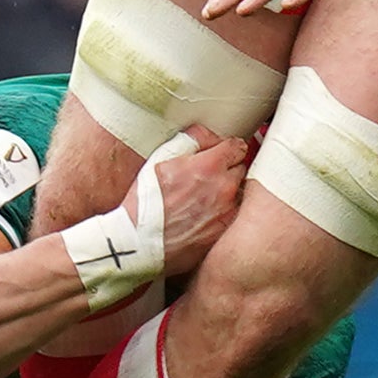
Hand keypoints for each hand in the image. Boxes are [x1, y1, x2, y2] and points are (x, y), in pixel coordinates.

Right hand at [150, 131, 249, 279]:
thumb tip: (212, 135)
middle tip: (206, 177)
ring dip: (226, 193)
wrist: (138, 241)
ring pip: (238, 194)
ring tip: (202, 199)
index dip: (227, 149)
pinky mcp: (223, 232)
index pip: (238, 147)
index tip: (221, 153)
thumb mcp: (161, 158)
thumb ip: (193, 139)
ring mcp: (226, 212)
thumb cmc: (145, 199)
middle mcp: (224, 188)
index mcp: (210, 166)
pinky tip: (203, 216)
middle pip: (240, 170)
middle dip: (227, 170)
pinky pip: (232, 216)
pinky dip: (223, 213)